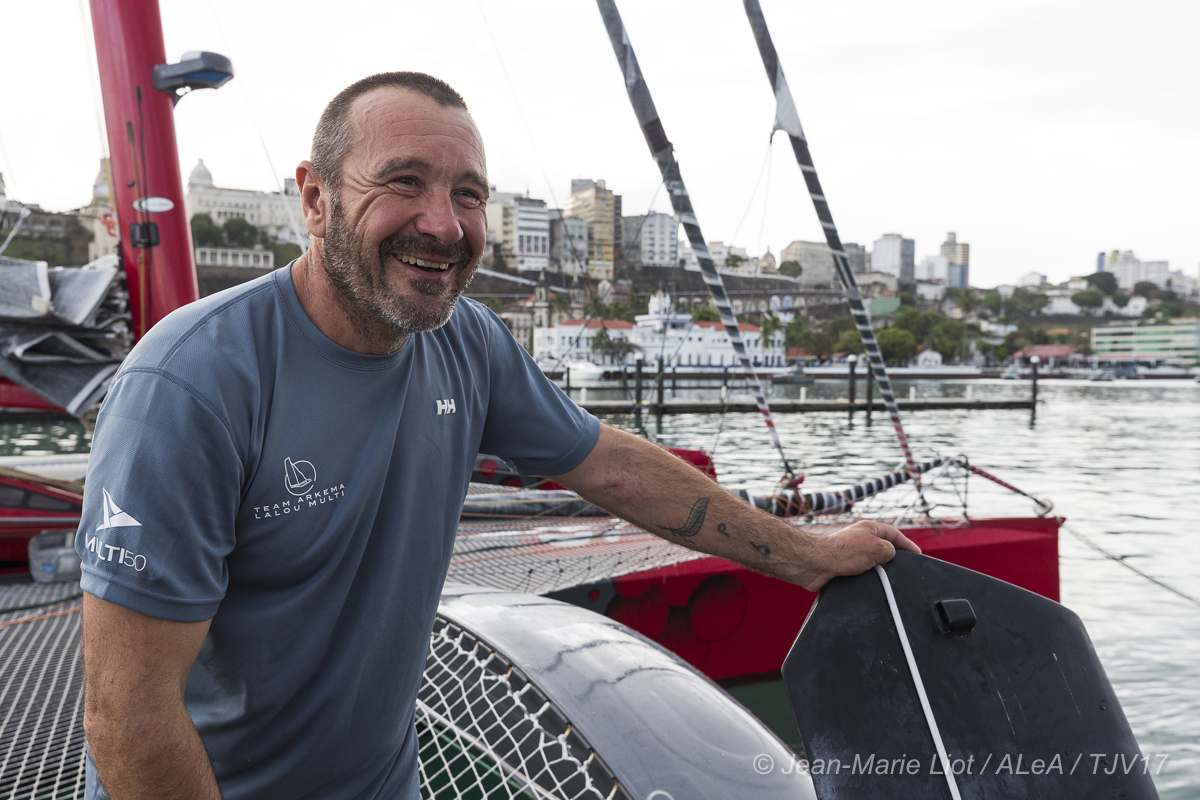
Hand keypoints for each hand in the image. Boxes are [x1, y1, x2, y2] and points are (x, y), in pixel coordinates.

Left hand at [793, 520, 919, 591]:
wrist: (816, 565)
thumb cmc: (842, 552)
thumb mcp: (876, 547)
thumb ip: (890, 550)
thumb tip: (890, 557)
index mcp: (869, 529)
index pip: (894, 534)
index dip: (907, 544)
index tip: (918, 555)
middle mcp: (861, 539)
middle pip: (885, 549)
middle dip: (895, 558)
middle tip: (906, 569)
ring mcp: (852, 554)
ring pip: (874, 563)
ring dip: (881, 571)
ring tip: (890, 580)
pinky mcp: (845, 567)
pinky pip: (863, 574)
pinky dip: (869, 579)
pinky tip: (874, 585)